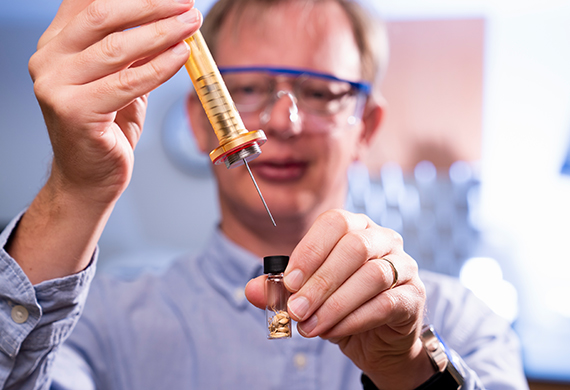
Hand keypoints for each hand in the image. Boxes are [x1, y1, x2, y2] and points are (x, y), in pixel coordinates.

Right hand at [7, 0, 201, 283]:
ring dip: (162, 33)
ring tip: (191, 26)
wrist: (89, 177)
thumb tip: (171, 22)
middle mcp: (48, 59)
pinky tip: (181, 55)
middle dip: (151, 7)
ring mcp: (56, 85)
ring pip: (117, 47)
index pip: (89, 2)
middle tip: (187, 7)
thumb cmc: (107, 128)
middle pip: (102, 15)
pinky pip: (128, 82)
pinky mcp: (74, 111)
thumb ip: (136, 53)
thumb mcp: (122, 81)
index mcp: (57, 44)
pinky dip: (160, 66)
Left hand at [245, 209, 432, 388]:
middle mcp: (383, 239)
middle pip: (354, 247)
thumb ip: (280, 290)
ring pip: (372, 275)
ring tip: (311, 326)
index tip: (288, 282)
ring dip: (336, 304)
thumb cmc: (339, 306)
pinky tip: (334, 332)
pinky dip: (355, 319)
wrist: (377, 339)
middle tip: (296, 310)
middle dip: (320, 282)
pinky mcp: (414, 295)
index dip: (310, 250)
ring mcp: (404, 265)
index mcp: (356, 227)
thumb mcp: (306, 296)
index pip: (334, 223)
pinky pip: (386, 302)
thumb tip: (252, 290)